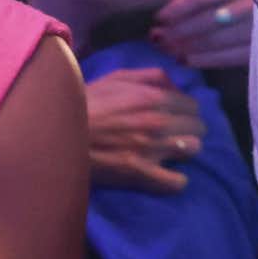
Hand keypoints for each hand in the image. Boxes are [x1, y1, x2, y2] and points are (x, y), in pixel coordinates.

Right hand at [86, 67, 204, 193]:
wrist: (60, 130)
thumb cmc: (88, 101)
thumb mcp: (118, 78)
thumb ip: (151, 76)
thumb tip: (176, 86)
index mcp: (153, 97)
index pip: (193, 106)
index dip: (185, 111)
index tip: (177, 117)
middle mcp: (158, 122)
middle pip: (198, 127)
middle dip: (189, 129)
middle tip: (176, 133)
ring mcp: (151, 149)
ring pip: (194, 150)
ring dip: (185, 150)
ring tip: (172, 152)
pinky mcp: (141, 173)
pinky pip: (176, 182)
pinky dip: (175, 179)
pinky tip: (167, 175)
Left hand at [151, 0, 254, 70]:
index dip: (177, 9)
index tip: (159, 18)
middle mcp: (248, 5)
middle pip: (205, 21)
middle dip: (178, 31)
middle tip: (157, 39)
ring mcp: (255, 29)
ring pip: (214, 41)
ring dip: (187, 48)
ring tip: (168, 51)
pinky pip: (227, 57)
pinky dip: (204, 60)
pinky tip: (186, 61)